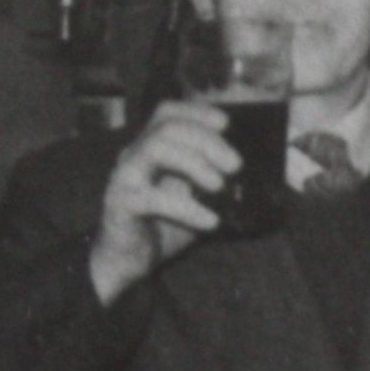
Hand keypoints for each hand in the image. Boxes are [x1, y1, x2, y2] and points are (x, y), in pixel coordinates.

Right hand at [88, 102, 238, 303]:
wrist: (128, 259)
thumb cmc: (164, 224)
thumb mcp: (194, 196)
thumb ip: (212, 179)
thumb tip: (248, 172)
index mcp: (151, 147)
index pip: (167, 112)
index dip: (195, 111)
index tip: (226, 123)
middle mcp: (134, 155)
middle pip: (167, 127)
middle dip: (206, 141)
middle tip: (235, 165)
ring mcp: (124, 177)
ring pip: (155, 149)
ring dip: (194, 163)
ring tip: (219, 186)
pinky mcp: (121, 204)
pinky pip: (152, 198)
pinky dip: (187, 208)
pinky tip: (210, 221)